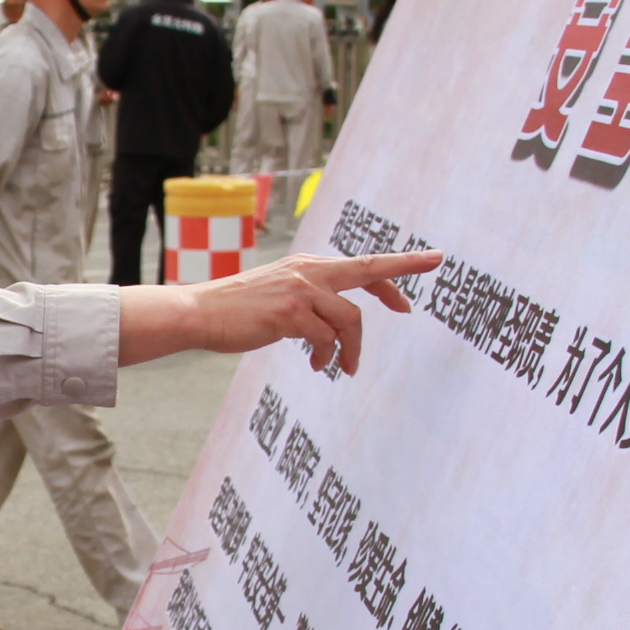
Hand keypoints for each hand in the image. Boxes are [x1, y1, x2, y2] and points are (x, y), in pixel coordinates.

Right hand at [114, 250, 440, 373]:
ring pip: (350, 319)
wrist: (200, 312)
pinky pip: (326, 340)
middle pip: (369, 270)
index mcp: (308, 267)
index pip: (361, 264)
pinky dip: (327, 356)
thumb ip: (308, 300)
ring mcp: (301, 291)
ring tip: (341, 368)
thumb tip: (333, 329)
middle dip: (402, 275)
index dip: (397, 267)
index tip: (429, 261)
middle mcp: (309, 272)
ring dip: (351, 350)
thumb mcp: (277, 295)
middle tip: (429, 280)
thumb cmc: (236, 311)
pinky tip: (315, 364)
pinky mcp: (291, 313)